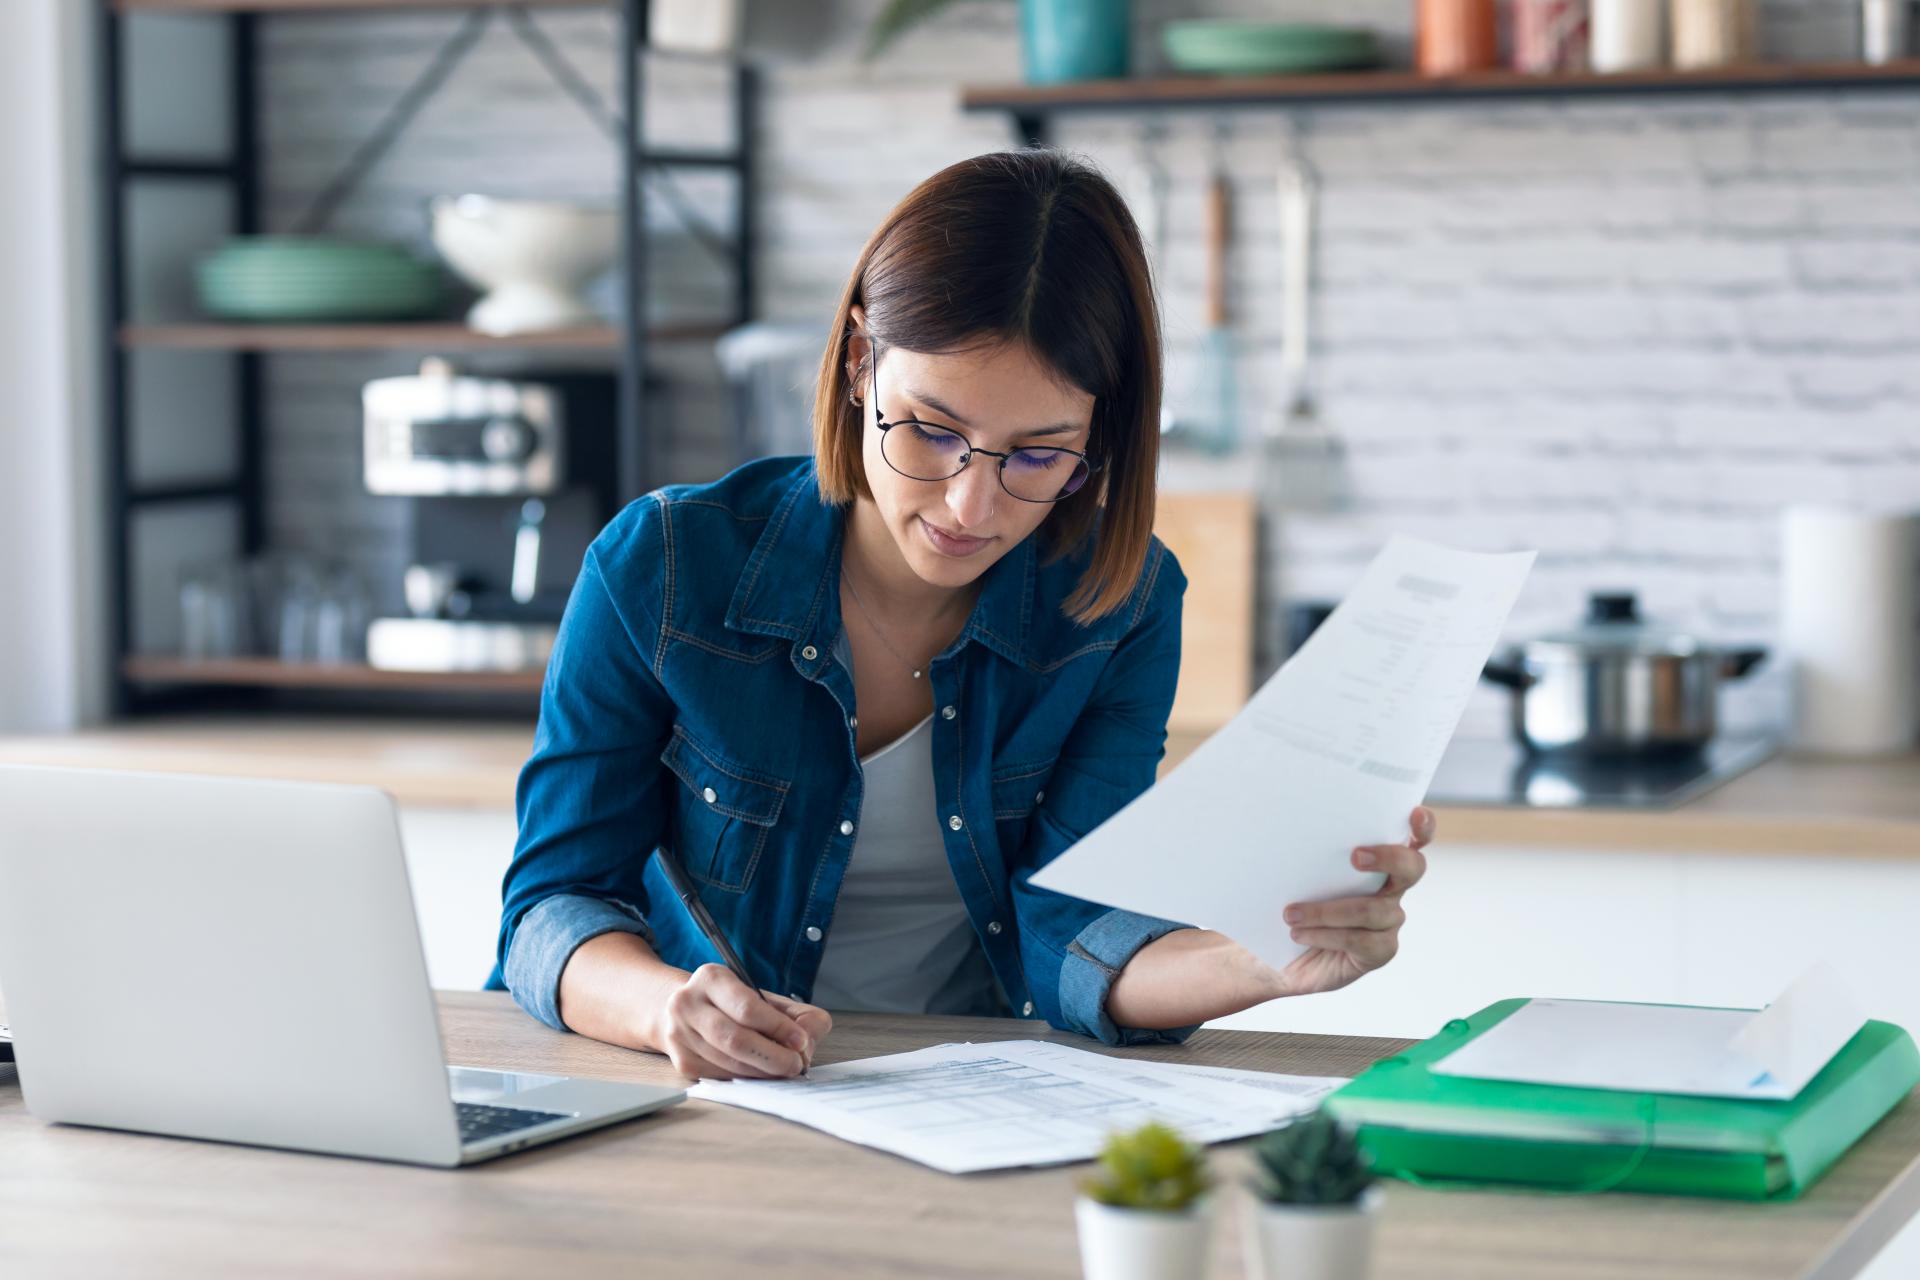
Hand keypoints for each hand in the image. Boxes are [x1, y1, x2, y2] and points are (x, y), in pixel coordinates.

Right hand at [651, 963, 831, 1080]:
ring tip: (784, 1070)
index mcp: (710, 978)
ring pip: (728, 1063)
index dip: (777, 1027)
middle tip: (796, 1064)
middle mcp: (687, 1004)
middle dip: (772, 1056)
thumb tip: (809, 1038)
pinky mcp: (682, 1062)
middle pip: (735, 1039)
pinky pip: (722, 1077)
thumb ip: (796, 1013)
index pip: (747, 1008)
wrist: (684, 1010)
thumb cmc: (733, 1003)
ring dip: (763, 1072)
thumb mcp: (763, 997)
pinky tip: (761, 1074)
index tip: (801, 1041)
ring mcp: (679, 1035)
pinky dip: (747, 1078)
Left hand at [1273, 806, 1434, 998]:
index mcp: (1377, 862)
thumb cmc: (1290, 905)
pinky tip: (1298, 933)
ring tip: (1291, 914)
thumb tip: (1280, 825)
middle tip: (1355, 857)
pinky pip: (1359, 941)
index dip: (1422, 827)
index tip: (1415, 814)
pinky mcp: (1379, 951)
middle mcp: (1391, 888)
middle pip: (1411, 868)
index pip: (1411, 839)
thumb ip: (1299, 853)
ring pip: (1372, 910)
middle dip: (1389, 858)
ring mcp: (1388, 921)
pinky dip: (1325, 935)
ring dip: (1326, 911)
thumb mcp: (1290, 875)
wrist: (1280, 956)